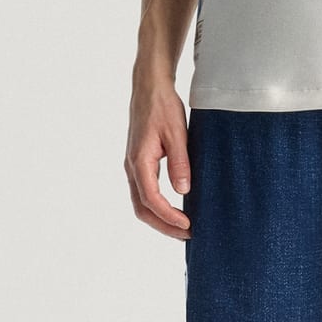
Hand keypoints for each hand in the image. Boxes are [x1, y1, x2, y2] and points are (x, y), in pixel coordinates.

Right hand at [125, 74, 191, 239]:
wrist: (150, 88)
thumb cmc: (163, 107)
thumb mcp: (178, 134)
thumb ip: (180, 163)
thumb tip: (184, 190)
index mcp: (139, 161)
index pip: (151, 199)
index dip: (169, 216)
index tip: (188, 225)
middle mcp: (132, 167)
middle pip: (142, 208)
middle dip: (164, 225)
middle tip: (189, 234)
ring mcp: (133, 166)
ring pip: (141, 203)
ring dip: (160, 218)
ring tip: (183, 227)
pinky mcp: (139, 163)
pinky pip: (144, 192)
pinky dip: (157, 207)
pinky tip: (175, 209)